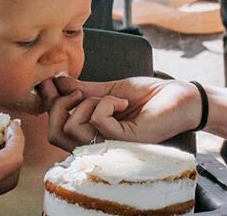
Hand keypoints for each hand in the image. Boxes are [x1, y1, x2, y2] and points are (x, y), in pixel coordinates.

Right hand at [40, 77, 200, 151]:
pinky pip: (98, 122)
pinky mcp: (124, 141)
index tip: (47, 81)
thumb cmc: (150, 96)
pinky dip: (105, 104)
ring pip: (73, 128)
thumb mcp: (110, 89)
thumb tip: (57, 82)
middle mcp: (96, 142)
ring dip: (88, 103)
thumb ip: (84, 90)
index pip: (56, 127)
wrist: (179, 97)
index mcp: (91, 131)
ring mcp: (109, 145)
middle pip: (56, 134)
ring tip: (109, 98)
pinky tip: (122, 102)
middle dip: (58, 105)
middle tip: (78, 91)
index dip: (46, 104)